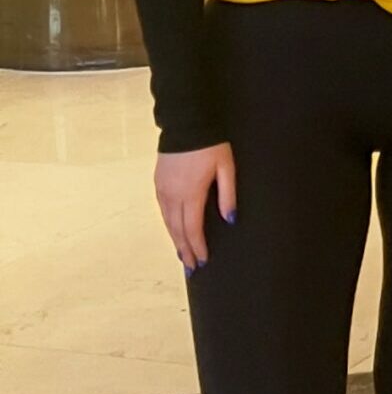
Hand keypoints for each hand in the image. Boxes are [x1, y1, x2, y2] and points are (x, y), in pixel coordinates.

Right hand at [155, 144, 236, 271]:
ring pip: (168, 222)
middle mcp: (172, 194)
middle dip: (185, 250)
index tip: (202, 261)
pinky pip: (163, 210)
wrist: (186, 124)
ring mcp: (162, 189)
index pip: (192, 228)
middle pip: (177, 230)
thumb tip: (230, 220)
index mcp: (191, 193)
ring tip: (182, 256)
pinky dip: (169, 225)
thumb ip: (228, 195)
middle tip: (191, 269)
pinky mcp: (158, 183)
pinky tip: (174, 232)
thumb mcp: (226, 168)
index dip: (197, 247)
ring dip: (175, 240)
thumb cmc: (211, 145)